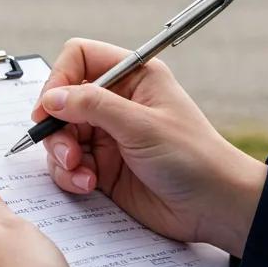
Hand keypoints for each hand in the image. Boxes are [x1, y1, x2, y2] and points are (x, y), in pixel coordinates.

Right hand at [35, 38, 266, 258]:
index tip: (51, 107)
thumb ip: (93, 106)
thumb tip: (52, 98)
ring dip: (61, 154)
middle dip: (57, 127)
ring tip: (80, 172)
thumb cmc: (195, 159)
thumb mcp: (142, 126)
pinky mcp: (102, 165)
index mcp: (132, 77)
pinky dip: (70, 175)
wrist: (216, 208)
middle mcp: (116, 102)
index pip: (79, 58)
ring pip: (59, 134)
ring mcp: (107, 134)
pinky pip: (67, 163)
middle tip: (67, 150)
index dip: (60, 78)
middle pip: (62, 100)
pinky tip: (88, 185)